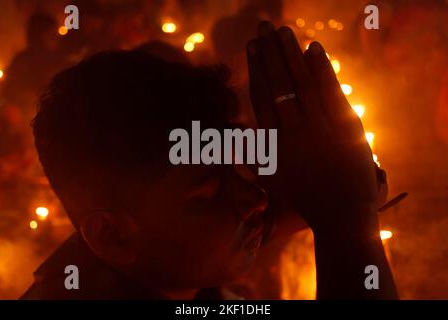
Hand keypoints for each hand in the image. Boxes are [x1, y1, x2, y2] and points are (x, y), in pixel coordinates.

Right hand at [247, 22, 379, 236]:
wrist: (339, 211)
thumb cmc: (301, 196)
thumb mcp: (269, 178)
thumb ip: (250, 154)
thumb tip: (233, 132)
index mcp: (273, 140)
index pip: (262, 95)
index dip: (256, 68)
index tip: (252, 47)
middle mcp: (293, 127)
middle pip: (279, 82)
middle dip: (270, 51)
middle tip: (264, 26)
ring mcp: (320, 125)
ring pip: (302, 81)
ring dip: (292, 53)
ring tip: (284, 31)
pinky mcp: (344, 125)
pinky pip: (330, 91)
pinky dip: (322, 69)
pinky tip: (314, 48)